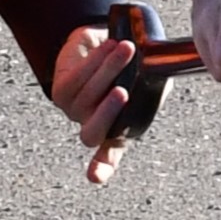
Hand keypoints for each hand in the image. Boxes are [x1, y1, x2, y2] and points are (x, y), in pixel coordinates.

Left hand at [48, 24, 146, 186]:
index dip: (103, 168)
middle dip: (107, 112)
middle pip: (92, 133)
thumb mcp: (149, 81)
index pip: (108, 158)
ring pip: (87, 96)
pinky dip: (96, 60)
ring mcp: (74, 110)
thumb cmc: (131, 68)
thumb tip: (158, 76)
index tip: (95, 177)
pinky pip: (77, 77)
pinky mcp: (61, 90)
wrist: (105, 42)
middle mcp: (92, 126)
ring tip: (127, 49)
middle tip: (124, 91)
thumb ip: (155, 87)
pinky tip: (109, 46)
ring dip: (109, 70)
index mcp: (115, 133)